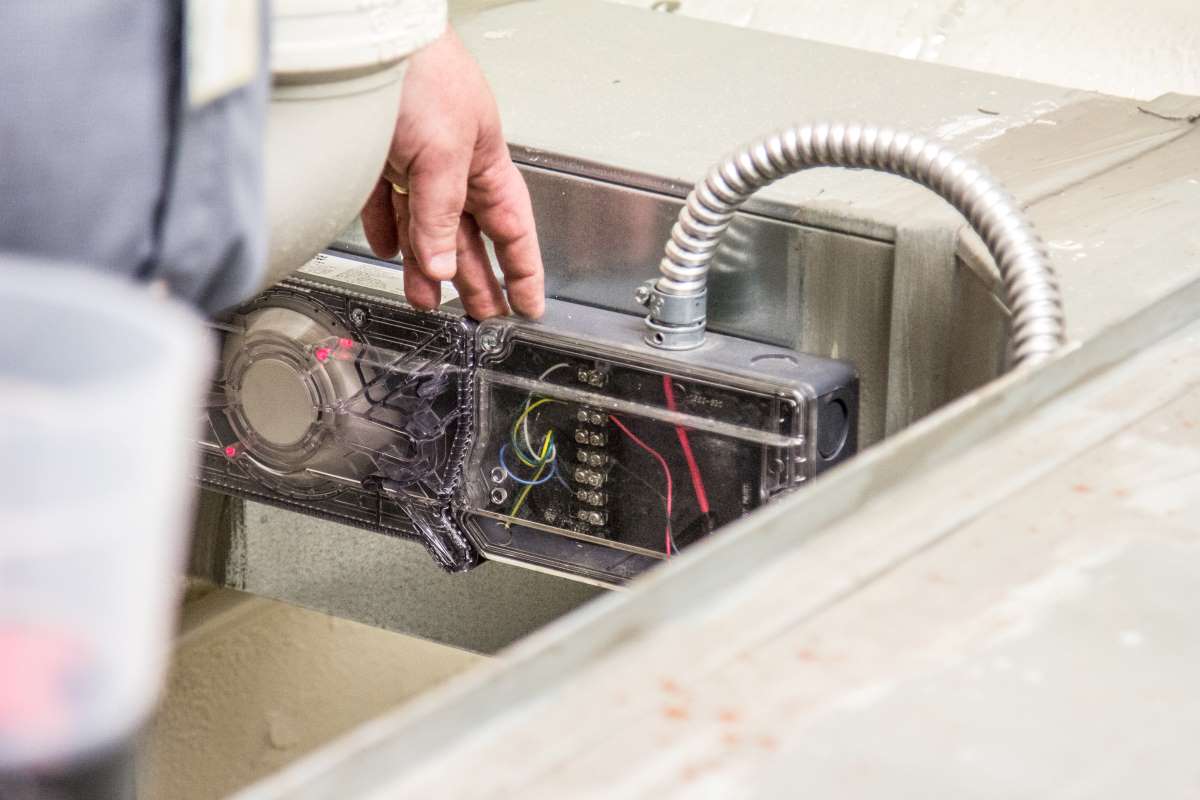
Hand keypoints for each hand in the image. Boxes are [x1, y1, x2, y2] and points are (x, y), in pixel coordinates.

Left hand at [360, 27, 543, 318]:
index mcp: (486, 163)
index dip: (523, 270)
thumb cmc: (422, 74)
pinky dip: (388, 230)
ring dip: (427, 265)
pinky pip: (386, 203)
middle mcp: (454, 165)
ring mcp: (415, 160)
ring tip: (428, 298)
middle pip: (469, 235)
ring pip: (426, 226)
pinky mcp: (377, 154)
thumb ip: (440, 215)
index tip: (528, 304)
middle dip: (477, 277)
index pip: (513, 229)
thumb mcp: (440, 154)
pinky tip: (389, 249)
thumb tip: (442, 266)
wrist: (371, 36)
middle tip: (481, 313)